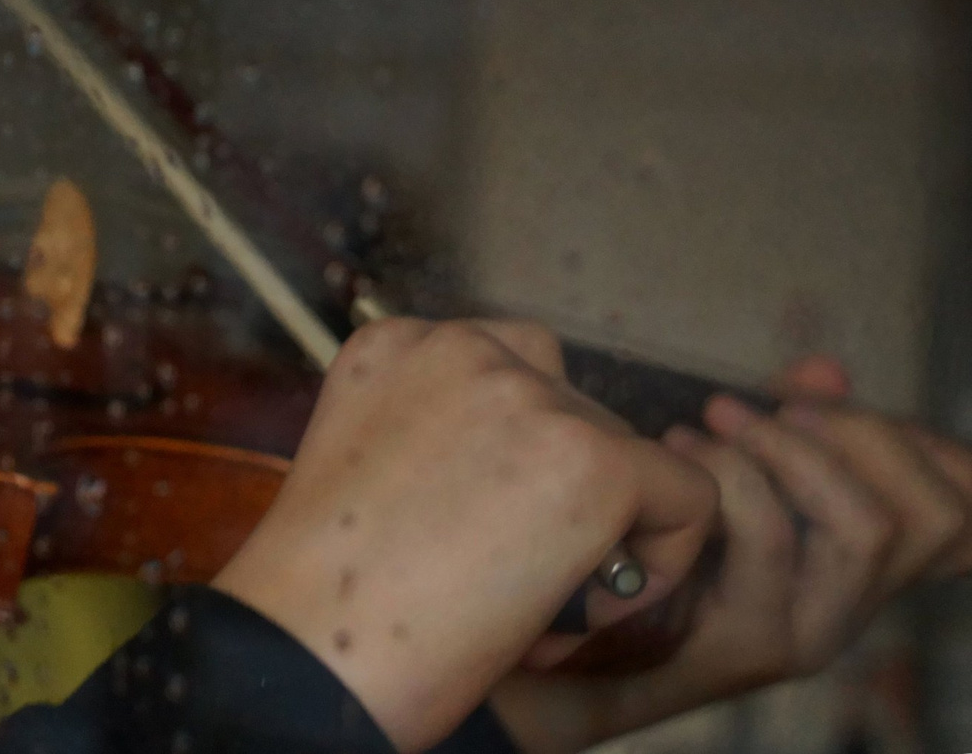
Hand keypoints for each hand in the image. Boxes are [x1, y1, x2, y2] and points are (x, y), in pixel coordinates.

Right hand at [213, 318, 717, 753]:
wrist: (309, 650)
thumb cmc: (326, 596)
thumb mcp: (369, 476)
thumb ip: (436, 442)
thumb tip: (526, 479)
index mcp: (395, 347)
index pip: (507, 375)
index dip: (513, 463)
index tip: (471, 536)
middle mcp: (462, 347)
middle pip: (574, 412)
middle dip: (561, 501)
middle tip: (509, 587)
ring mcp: (529, 396)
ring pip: (629, 458)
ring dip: (605, 533)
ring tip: (539, 609)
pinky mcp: (592, 458)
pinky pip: (688, 499)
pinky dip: (659, 566)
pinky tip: (585, 613)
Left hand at [488, 356, 971, 753]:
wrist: (568, 642)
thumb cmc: (649, 539)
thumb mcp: (729, 470)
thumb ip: (788, 424)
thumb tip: (825, 371)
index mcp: (863, 561)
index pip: (961, 515)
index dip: (936, 451)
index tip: (831, 400)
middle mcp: (856, 601)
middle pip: (936, 515)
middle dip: (862, 434)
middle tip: (773, 404)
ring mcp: (813, 628)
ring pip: (867, 526)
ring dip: (793, 453)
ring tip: (715, 422)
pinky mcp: (754, 644)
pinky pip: (773, 542)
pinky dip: (734, 478)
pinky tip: (678, 454)